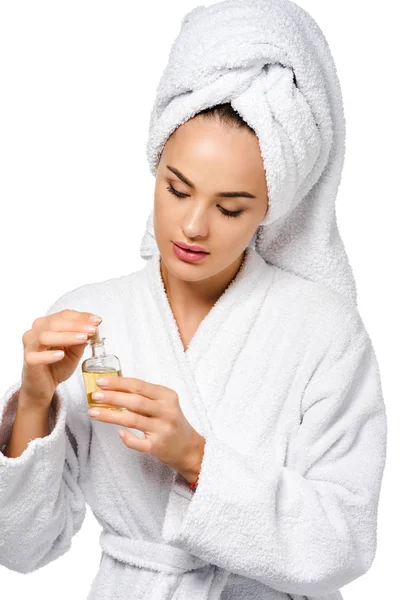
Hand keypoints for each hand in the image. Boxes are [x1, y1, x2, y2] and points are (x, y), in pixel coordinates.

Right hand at [21, 310, 101, 408]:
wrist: (44, 385)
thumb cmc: (58, 364)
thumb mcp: (74, 350)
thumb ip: (81, 339)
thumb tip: (93, 328)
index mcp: (46, 325)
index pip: (64, 315)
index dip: (81, 316)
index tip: (97, 320)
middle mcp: (35, 332)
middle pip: (54, 323)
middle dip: (76, 325)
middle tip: (92, 329)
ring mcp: (30, 346)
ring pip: (44, 336)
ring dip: (66, 336)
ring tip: (83, 339)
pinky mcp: (28, 361)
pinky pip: (36, 356)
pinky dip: (49, 355)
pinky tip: (61, 354)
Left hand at [88, 376, 204, 480]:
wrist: (189, 448)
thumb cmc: (171, 422)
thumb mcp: (164, 403)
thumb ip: (144, 395)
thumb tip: (113, 388)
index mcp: (167, 396)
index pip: (139, 385)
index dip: (118, 383)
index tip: (101, 381)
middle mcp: (166, 411)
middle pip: (135, 401)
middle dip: (112, 397)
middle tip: (95, 396)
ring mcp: (163, 429)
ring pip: (132, 420)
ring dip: (110, 415)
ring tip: (94, 412)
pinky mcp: (158, 447)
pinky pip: (138, 443)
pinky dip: (127, 437)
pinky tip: (118, 432)